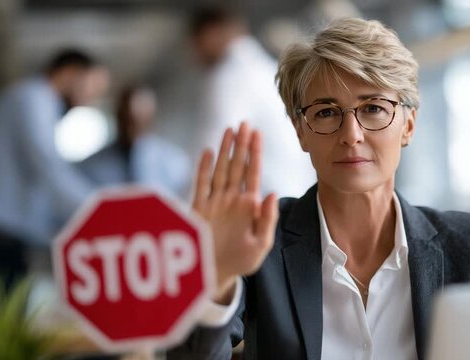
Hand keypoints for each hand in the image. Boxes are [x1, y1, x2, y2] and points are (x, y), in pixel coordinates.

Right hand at [192, 122, 278, 303]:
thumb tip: (271, 193)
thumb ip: (267, 219)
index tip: (257, 134)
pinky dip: (204, 168)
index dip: (255, 153)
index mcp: (248, 206)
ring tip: (229, 130)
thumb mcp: (261, 244)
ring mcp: (215, 202)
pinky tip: (208, 152)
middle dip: (241, 145)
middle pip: (238, 166)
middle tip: (245, 123)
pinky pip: (201, 184)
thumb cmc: (240, 262)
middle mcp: (232, 200)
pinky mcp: (199, 208)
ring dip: (225, 150)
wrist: (215, 275)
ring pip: (220, 169)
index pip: (253, 174)